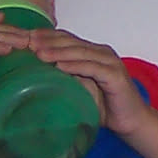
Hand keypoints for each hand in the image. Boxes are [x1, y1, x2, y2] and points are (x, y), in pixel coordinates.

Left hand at [27, 28, 146, 136]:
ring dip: (58, 51)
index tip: (26, 37)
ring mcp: (110, 62)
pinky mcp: (115, 75)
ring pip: (80, 52)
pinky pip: (92, 67)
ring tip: (39, 53)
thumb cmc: (106, 106)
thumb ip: (67, 77)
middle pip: (71, 41)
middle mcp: (102, 53)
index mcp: (93, 53)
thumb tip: (39, 73)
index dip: (47, 36)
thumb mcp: (80, 88)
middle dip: (48, 41)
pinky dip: (75, 65)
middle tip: (28, 42)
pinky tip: (60, 65)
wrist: (131, 121)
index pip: (67, 39)